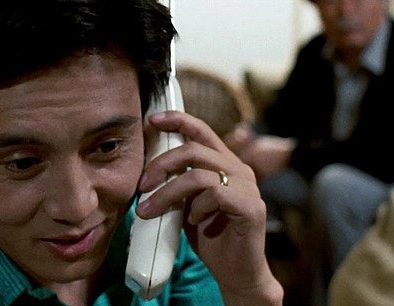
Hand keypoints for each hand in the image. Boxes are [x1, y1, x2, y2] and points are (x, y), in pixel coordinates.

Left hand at [136, 111, 283, 304]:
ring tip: (150, 210)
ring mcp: (248, 187)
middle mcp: (239, 170)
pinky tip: (192, 220)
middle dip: (161, 164)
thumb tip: (147, 173)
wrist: (237, 273)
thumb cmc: (212, 238)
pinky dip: (196, 207)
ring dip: (167, 193)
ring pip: (198, 174)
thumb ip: (179, 184)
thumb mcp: (188, 204)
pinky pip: (214, 195)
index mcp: (225, 164)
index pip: (202, 130)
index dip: (178, 119)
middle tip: (142, 185)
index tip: (152, 120)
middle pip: (194, 149)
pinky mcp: (251, 207)